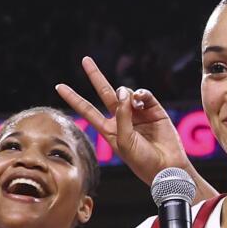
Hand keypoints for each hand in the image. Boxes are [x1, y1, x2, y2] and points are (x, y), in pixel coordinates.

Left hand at [57, 57, 195, 187]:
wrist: (167, 167)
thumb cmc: (142, 160)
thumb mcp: (123, 140)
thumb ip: (121, 114)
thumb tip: (123, 91)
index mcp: (109, 130)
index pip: (87, 110)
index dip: (74, 98)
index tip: (59, 86)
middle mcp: (122, 119)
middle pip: (105, 93)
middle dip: (95, 76)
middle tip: (85, 60)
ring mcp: (138, 113)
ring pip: (126, 93)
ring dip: (127, 94)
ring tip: (135, 104)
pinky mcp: (154, 111)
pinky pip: (144, 95)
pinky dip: (142, 94)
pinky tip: (141, 99)